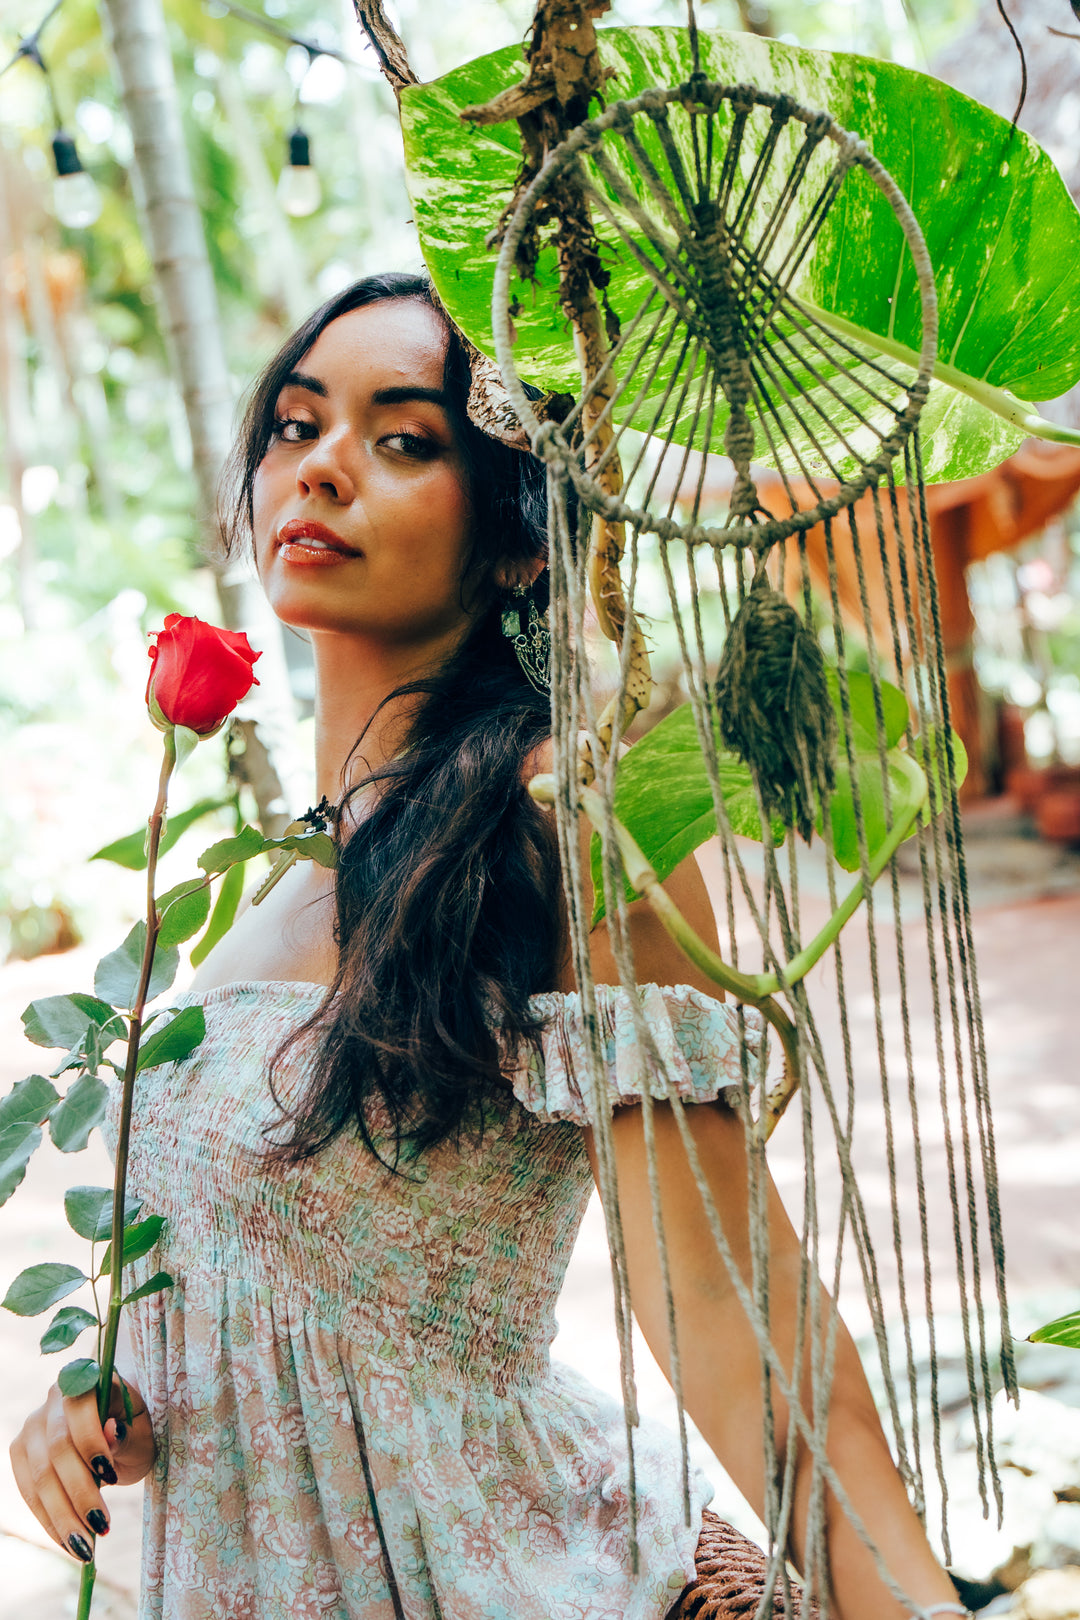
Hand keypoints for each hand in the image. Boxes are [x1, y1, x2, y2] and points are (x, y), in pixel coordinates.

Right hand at [9, 1376, 154, 1562]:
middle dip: (79, 1494)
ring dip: (61, 1515)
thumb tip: (110, 1432)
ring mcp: (33, 1425)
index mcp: (88, 1380)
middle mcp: (54, 1399)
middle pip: (57, 1449)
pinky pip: (28, 1490)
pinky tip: (68, 1541)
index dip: (92, 1444)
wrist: (115, 1424)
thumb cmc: (134, 1427)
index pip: (80, 1410)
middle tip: (102, 1528)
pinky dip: (48, 1519)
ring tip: (86, 1546)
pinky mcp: (21, 1451)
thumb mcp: (143, 1432)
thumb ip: (128, 1435)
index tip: (113, 1478)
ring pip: (39, 1475)